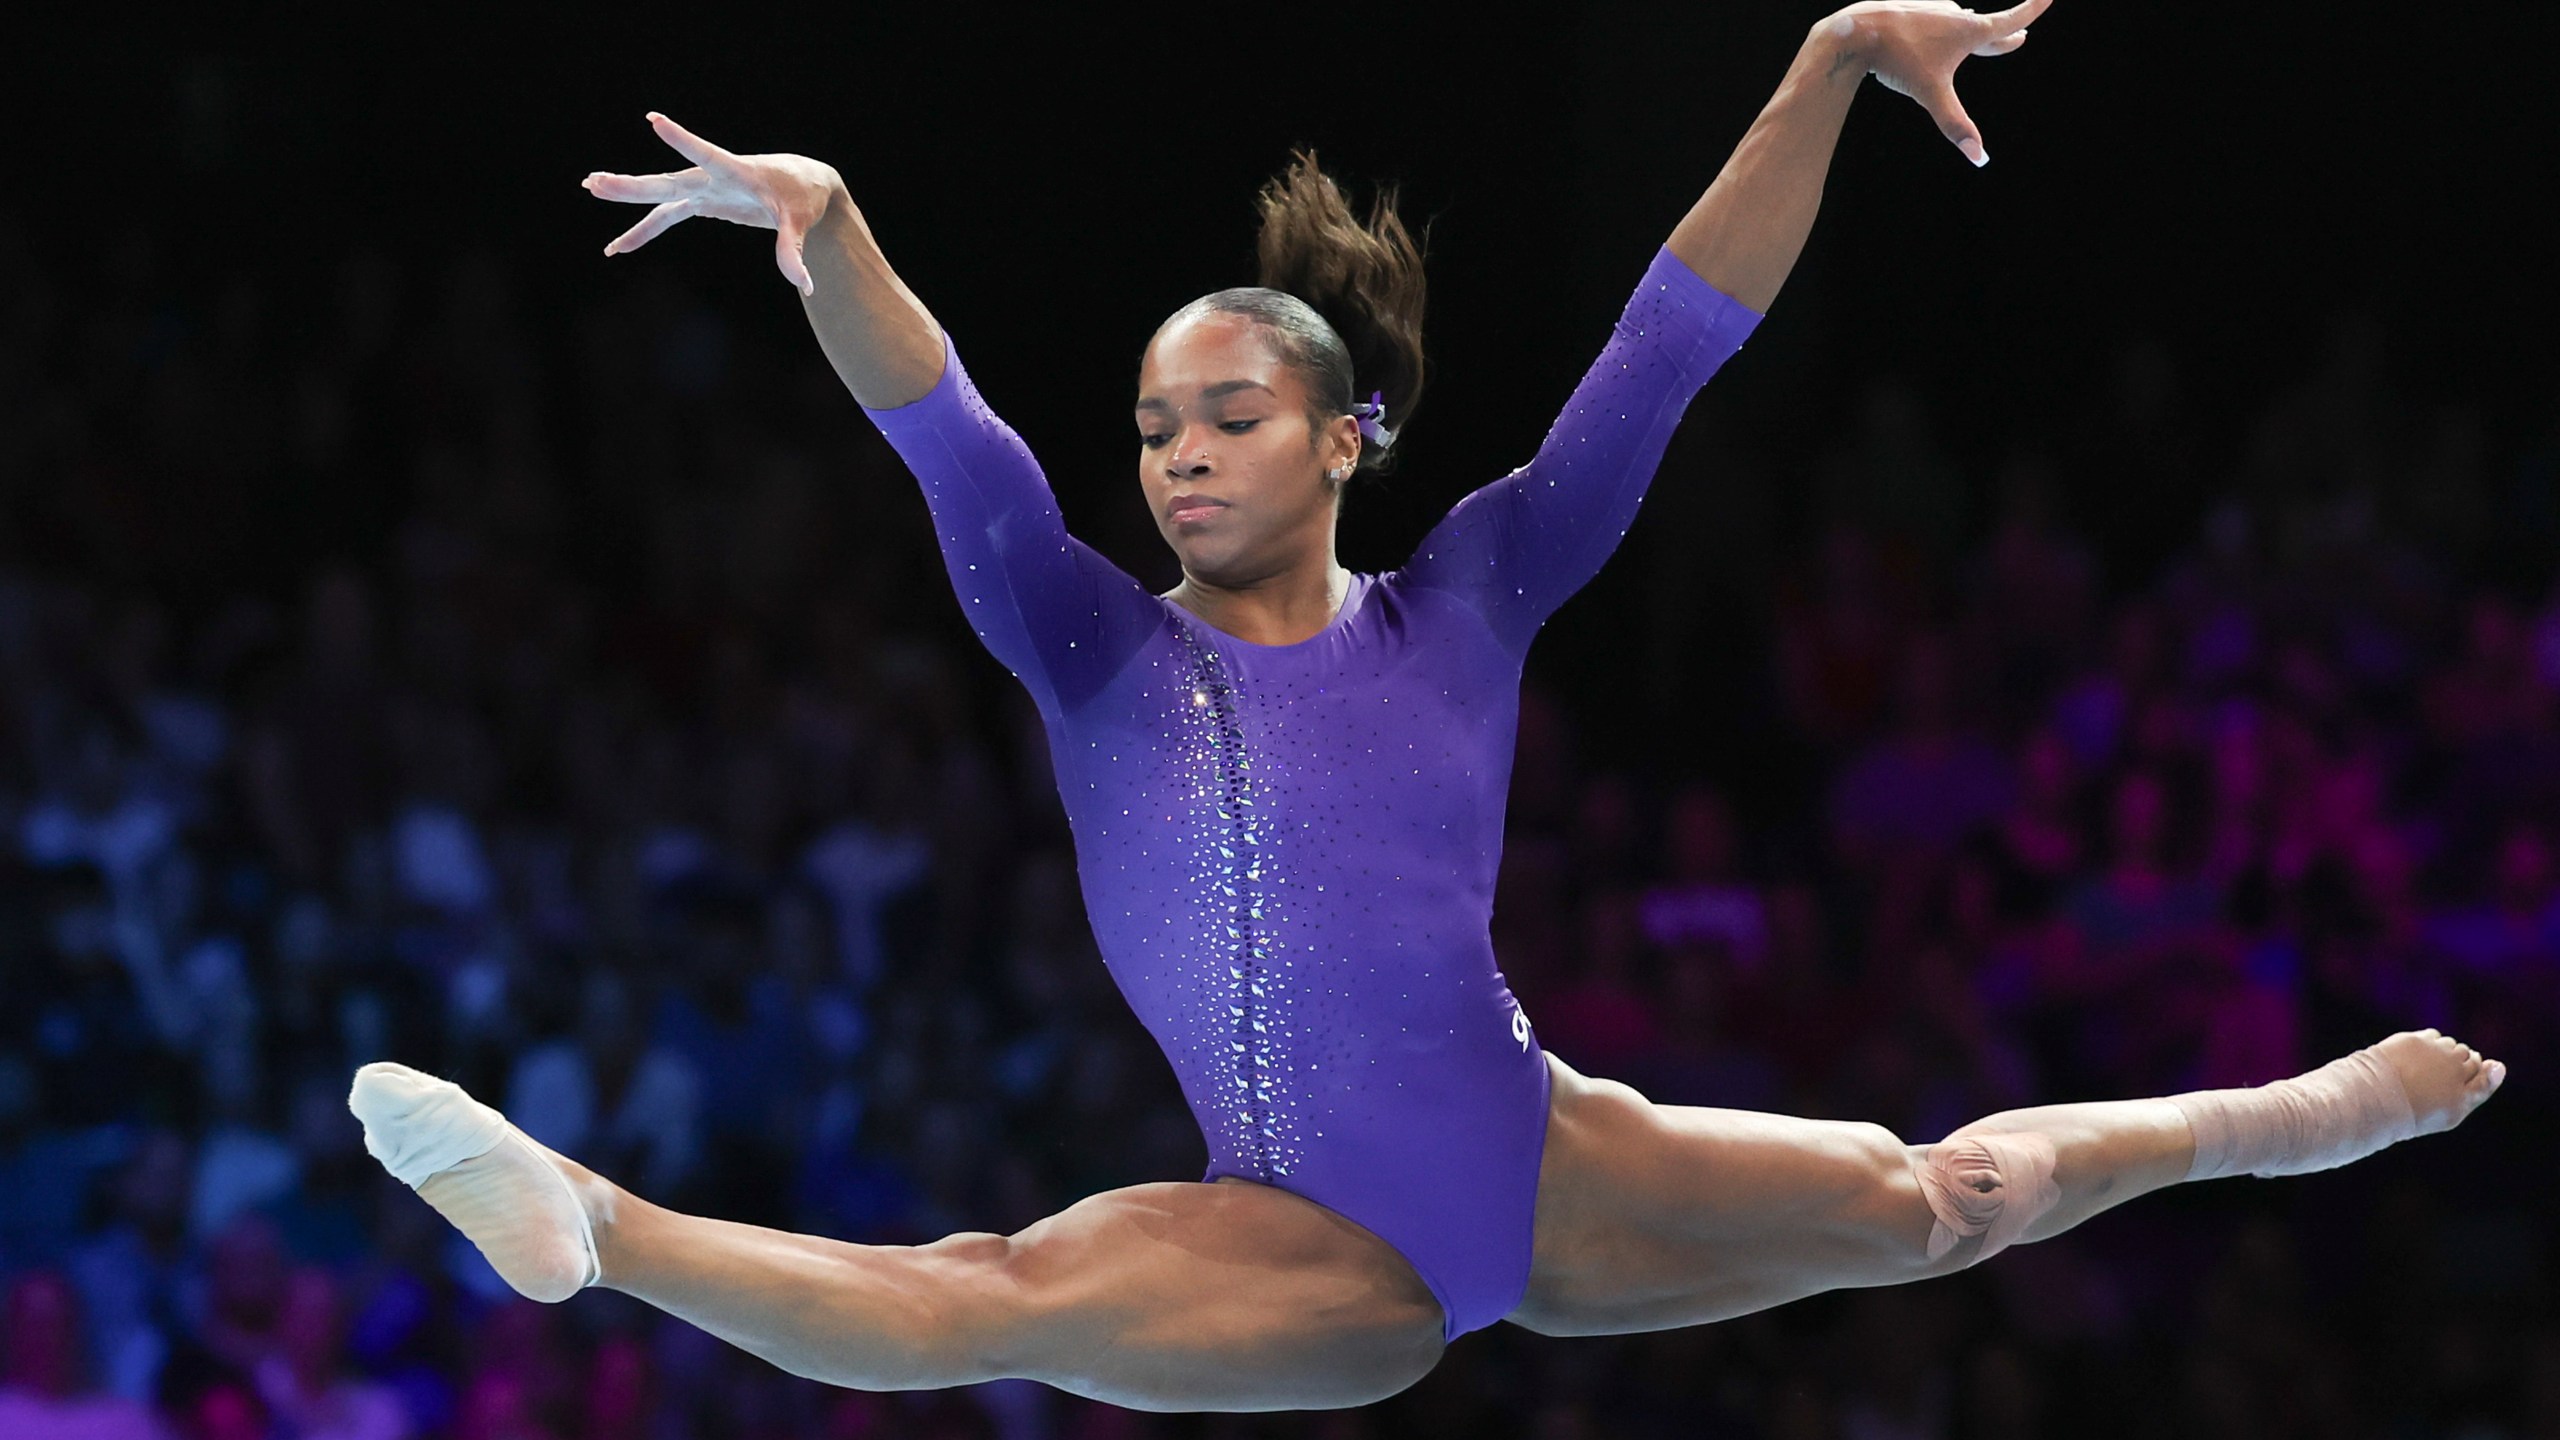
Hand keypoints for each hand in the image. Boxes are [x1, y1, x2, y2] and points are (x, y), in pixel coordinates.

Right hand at [582, 114, 842, 296]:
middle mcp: (713, 178)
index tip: (655, 120)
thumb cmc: (802, 197)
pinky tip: (619, 247)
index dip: (682, 140)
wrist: (803, 184)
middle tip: (595, 181)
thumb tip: (804, 285)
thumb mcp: (800, 222)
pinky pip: (666, 217)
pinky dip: (644, 231)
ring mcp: (704, 189)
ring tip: (592, 189)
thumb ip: (794, 251)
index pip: (707, 154)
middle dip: (632, 184)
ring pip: (659, 195)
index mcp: (737, 173)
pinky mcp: (702, 202)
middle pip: (667, 181)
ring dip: (627, 195)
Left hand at [1831, 0, 2047, 165]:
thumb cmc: (1897, 61)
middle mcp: (1955, 15)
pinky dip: (1939, 32)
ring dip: (1969, 31)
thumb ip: (1955, 125)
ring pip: (1957, 24)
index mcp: (1969, 31)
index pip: (2011, 20)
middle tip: (2020, 36)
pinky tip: (1928, 35)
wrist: (1857, 32)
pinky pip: (1932, 24)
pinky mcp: (1912, 12)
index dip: (2033, 8)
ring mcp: (1933, 11)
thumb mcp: (1931, 95)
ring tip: (1975, 34)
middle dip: (2003, 35)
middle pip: (1986, 27)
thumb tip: (1980, 159)